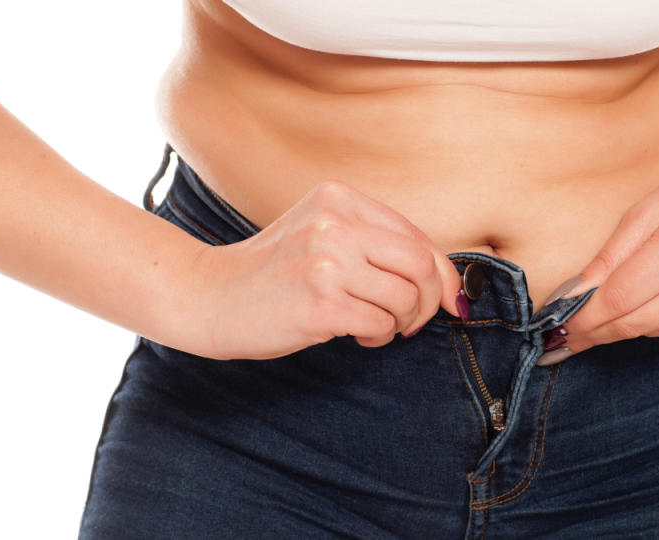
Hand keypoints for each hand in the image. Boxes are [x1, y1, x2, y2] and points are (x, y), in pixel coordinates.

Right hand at [182, 180, 462, 359]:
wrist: (210, 296)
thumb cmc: (274, 272)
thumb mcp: (322, 234)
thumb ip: (375, 242)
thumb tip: (445, 278)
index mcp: (339, 199)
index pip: (416, 235)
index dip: (442, 272)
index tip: (448, 297)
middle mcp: (334, 224)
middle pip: (420, 264)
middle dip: (429, 301)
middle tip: (412, 320)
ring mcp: (326, 263)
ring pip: (405, 298)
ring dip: (399, 323)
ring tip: (374, 326)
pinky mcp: (320, 303)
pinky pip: (380, 324)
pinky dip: (378, 337)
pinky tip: (356, 336)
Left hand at [537, 155, 658, 364]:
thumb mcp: (649, 206)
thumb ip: (611, 253)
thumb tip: (573, 293)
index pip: (618, 297)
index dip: (582, 314)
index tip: (553, 321)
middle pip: (631, 323)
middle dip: (590, 331)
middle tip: (560, 335)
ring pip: (647, 330)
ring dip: (614, 327)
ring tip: (588, 320)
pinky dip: (645, 320)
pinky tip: (639, 303)